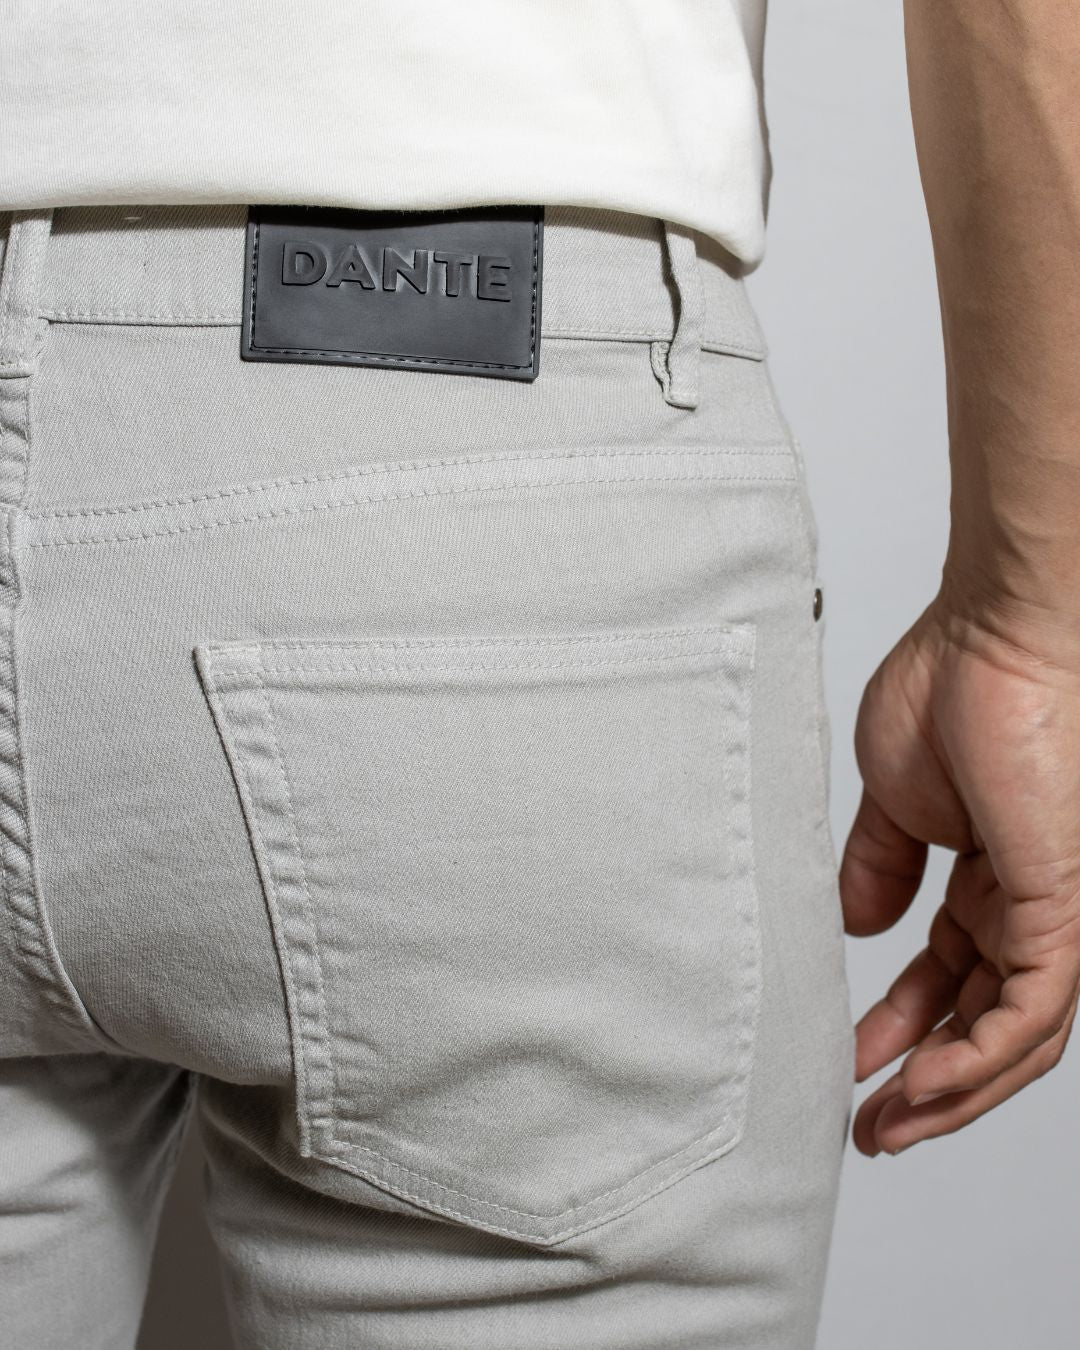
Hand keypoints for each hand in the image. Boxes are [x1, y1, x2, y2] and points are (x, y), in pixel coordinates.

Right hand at [840, 596, 1079, 1155]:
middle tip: (873, 1125)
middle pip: (986, 1024)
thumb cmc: (948, 686)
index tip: (854, 1064)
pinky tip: (923, 1084)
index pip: (952, 981)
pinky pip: (1032, 1013)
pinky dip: (978, 1060)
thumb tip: (851, 924)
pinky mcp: (1061, 909)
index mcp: (987, 879)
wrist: (993, 634)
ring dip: (952, 1092)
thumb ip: (878, 867)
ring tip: (889, 1125)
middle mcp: (1026, 906)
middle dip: (929, 1084)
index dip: (902, 1030)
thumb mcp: (890, 801)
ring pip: (1017, 1038)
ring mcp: (1050, 912)